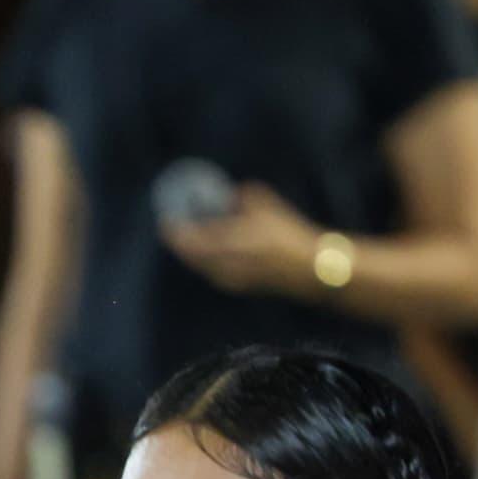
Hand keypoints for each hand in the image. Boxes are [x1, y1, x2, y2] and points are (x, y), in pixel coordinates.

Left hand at [158, 182, 330, 297]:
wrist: (311, 269)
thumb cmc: (291, 236)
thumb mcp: (269, 209)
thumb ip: (247, 198)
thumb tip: (235, 193)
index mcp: (228, 245)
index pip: (191, 240)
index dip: (175, 231)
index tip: (165, 220)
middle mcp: (224, 265)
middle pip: (191, 256)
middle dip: (181, 243)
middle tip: (174, 229)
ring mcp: (230, 278)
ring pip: (201, 266)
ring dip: (193, 253)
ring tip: (189, 239)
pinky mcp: (239, 285)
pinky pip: (212, 272)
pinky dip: (206, 261)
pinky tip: (210, 253)